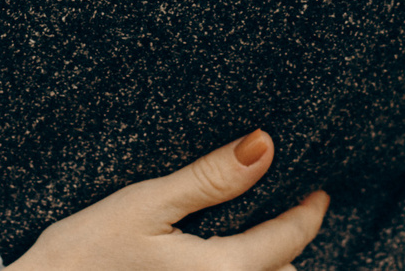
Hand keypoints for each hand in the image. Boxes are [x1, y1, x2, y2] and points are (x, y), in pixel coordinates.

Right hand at [6, 131, 328, 270]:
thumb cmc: (85, 251)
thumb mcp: (146, 203)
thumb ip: (210, 178)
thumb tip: (265, 146)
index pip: (288, 241)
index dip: (309, 213)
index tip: (318, 193)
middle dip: (287, 244)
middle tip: (285, 208)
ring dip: (264, 265)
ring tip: (254, 234)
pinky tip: (215, 256)